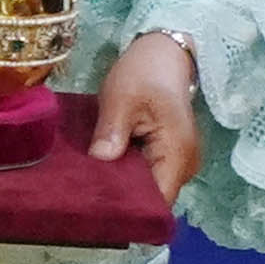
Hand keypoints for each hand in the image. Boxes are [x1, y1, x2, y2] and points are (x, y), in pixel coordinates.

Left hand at [90, 31, 202, 200]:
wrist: (163, 55)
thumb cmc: (145, 72)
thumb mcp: (121, 97)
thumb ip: (112, 130)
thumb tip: (99, 160)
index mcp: (177, 154)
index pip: (156, 201)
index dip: (128, 208)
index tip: (94, 207)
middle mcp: (183, 167)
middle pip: (151, 199)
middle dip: (119, 199)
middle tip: (81, 196)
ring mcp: (175, 164)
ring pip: (146, 189)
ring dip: (120, 187)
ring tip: (87, 185)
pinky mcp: (165, 159)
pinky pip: (144, 177)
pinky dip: (123, 176)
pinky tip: (102, 171)